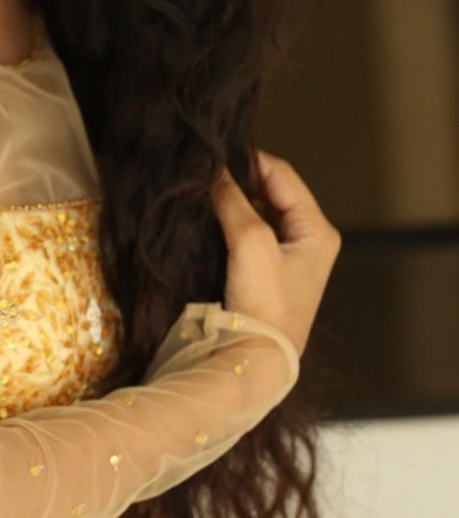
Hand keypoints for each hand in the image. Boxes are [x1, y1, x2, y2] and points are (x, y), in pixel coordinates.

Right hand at [209, 150, 340, 358]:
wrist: (255, 362)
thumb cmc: (264, 306)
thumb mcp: (251, 243)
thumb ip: (233, 199)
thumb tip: (212, 168)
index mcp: (318, 230)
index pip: (281, 174)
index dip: (248, 159)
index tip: (212, 155)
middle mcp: (307, 240)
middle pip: (269, 191)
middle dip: (237, 180)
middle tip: (202, 173)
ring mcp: (286, 259)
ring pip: (255, 212)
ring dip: (230, 202)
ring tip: (199, 193)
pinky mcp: (264, 274)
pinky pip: (246, 235)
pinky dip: (227, 223)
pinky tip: (205, 219)